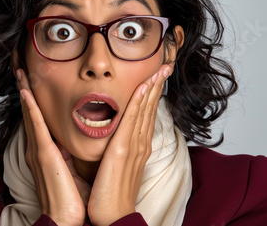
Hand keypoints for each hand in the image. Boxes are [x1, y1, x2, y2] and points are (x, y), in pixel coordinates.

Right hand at [17, 69, 86, 225]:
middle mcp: (37, 148)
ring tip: (21, 73)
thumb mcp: (69, 170)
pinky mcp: (44, 155)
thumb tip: (70, 141)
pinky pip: (36, 127)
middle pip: (30, 112)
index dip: (32, 100)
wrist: (64, 221)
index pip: (37, 119)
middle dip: (25, 90)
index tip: (30, 82)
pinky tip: (27, 94)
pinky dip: (31, 109)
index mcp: (44, 151)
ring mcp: (38, 151)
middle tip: (20, 68)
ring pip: (31, 114)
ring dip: (25, 92)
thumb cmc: (69, 199)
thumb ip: (66, 154)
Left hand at [87, 64, 172, 225]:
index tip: (156, 77)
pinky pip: (132, 121)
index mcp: (137, 146)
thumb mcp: (115, 164)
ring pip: (144, 110)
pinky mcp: (122, 150)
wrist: (113, 214)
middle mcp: (139, 143)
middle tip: (165, 66)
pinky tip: (143, 88)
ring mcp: (133, 146)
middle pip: (149, 108)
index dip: (151, 94)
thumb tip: (111, 135)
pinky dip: (139, 103)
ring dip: (152, 88)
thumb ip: (116, 148)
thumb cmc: (111, 192)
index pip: (145, 114)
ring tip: (159, 69)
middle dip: (157, 86)